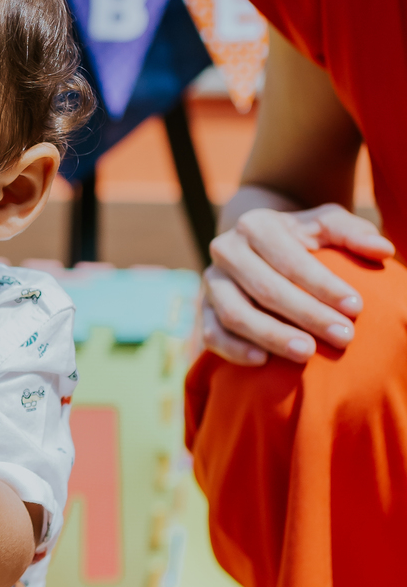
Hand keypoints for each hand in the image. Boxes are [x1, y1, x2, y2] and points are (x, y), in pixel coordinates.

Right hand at [201, 204, 392, 366]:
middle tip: (343, 337)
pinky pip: (212, 333)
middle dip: (307, 315)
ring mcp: (211, 282)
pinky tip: (262, 362)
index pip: (291, 259)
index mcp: (256, 225)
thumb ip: (354, 233)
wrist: (256, 246)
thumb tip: (383, 250)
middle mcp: (226, 250)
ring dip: (272, 336)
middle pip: (265, 289)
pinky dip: (234, 349)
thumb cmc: (301, 238)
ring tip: (307, 353)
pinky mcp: (203, 310)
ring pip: (236, 314)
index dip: (323, 285)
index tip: (357, 309)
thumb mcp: (326, 224)